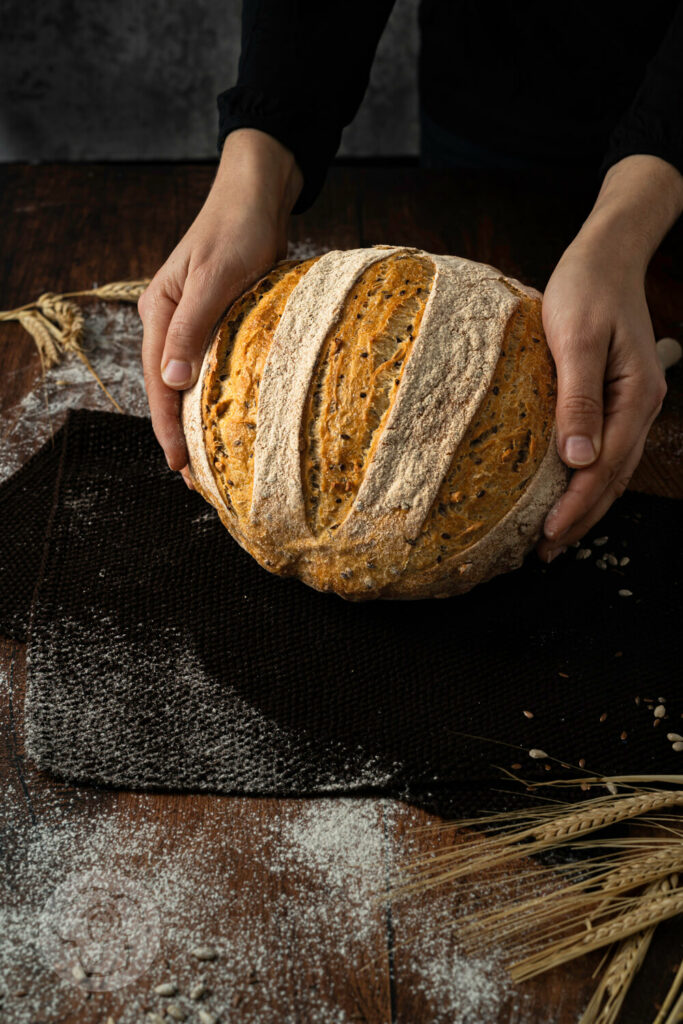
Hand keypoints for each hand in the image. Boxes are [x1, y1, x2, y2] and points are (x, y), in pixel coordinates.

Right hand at [138, 129, 302, 488]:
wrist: (257, 193)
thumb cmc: (238, 229)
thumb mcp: (215, 278)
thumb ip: (193, 329)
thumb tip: (173, 382)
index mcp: (159, 313)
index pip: (158, 383)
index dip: (167, 428)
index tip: (179, 467)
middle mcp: (169, 320)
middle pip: (168, 387)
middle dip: (178, 432)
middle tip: (195, 479)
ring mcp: (192, 320)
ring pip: (188, 379)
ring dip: (195, 417)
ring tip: (210, 458)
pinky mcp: (217, 318)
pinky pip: (210, 364)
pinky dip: (215, 393)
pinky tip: (227, 415)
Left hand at [535, 155, 682, 562]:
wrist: (606, 255)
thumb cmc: (586, 289)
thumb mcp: (574, 340)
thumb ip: (577, 399)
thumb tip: (577, 458)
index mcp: (637, 396)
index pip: (605, 466)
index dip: (577, 505)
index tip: (547, 536)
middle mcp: (641, 406)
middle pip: (612, 477)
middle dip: (580, 518)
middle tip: (544, 553)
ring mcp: (632, 404)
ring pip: (610, 468)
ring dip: (584, 505)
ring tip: (553, 538)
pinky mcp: (615, 398)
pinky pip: (605, 449)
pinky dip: (585, 478)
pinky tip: (565, 491)